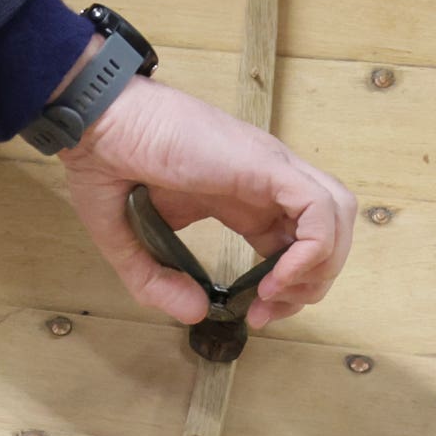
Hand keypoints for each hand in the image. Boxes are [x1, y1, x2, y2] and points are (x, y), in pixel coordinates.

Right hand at [58, 76, 356, 329]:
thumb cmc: (108, 165)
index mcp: (240, 195)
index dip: (284, 284)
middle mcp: (265, 181)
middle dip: (310, 282)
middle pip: (327, 230)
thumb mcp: (130, 242)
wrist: (97, 122)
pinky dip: (313, 250)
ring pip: (337, 214)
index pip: (293, 241)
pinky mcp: (267, 164)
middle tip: (268, 311)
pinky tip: (275, 278)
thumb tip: (197, 313)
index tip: (252, 313)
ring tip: (278, 294)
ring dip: (321, 265)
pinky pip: (320, 208)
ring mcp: (270, 168)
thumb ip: (156, 281)